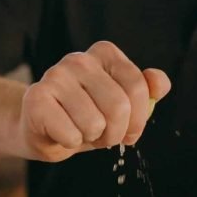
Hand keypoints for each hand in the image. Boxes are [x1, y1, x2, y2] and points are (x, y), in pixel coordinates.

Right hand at [20, 41, 170, 161]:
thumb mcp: (122, 104)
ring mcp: (55, 75)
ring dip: (91, 138)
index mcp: (105, 53)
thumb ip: (146, 91)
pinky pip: (71, 135)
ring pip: (94, 124)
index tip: (129, 130)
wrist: (43, 129)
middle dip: (115, 133)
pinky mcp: (36, 98)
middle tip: (102, 134)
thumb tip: (160, 83)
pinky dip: (70, 143)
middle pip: (119, 107)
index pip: (139, 87)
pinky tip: (60, 132)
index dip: (139, 120)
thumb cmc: (86, 116)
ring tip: (79, 130)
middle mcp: (79, 59)